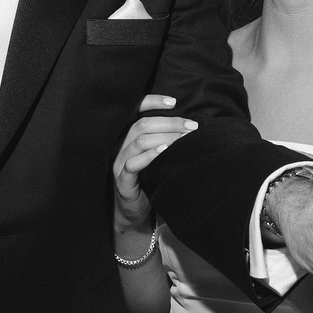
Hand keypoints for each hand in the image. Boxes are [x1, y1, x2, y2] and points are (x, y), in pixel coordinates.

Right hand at [113, 94, 195, 233]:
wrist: (135, 211)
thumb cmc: (149, 179)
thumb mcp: (156, 156)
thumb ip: (165, 139)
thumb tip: (191, 125)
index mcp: (128, 136)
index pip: (135, 111)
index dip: (152, 102)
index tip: (173, 101)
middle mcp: (121, 146)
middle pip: (142, 124)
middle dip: (170, 122)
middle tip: (192, 126)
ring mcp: (119, 162)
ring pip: (139, 141)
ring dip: (165, 137)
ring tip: (184, 138)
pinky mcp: (122, 180)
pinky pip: (133, 164)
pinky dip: (150, 155)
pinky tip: (164, 151)